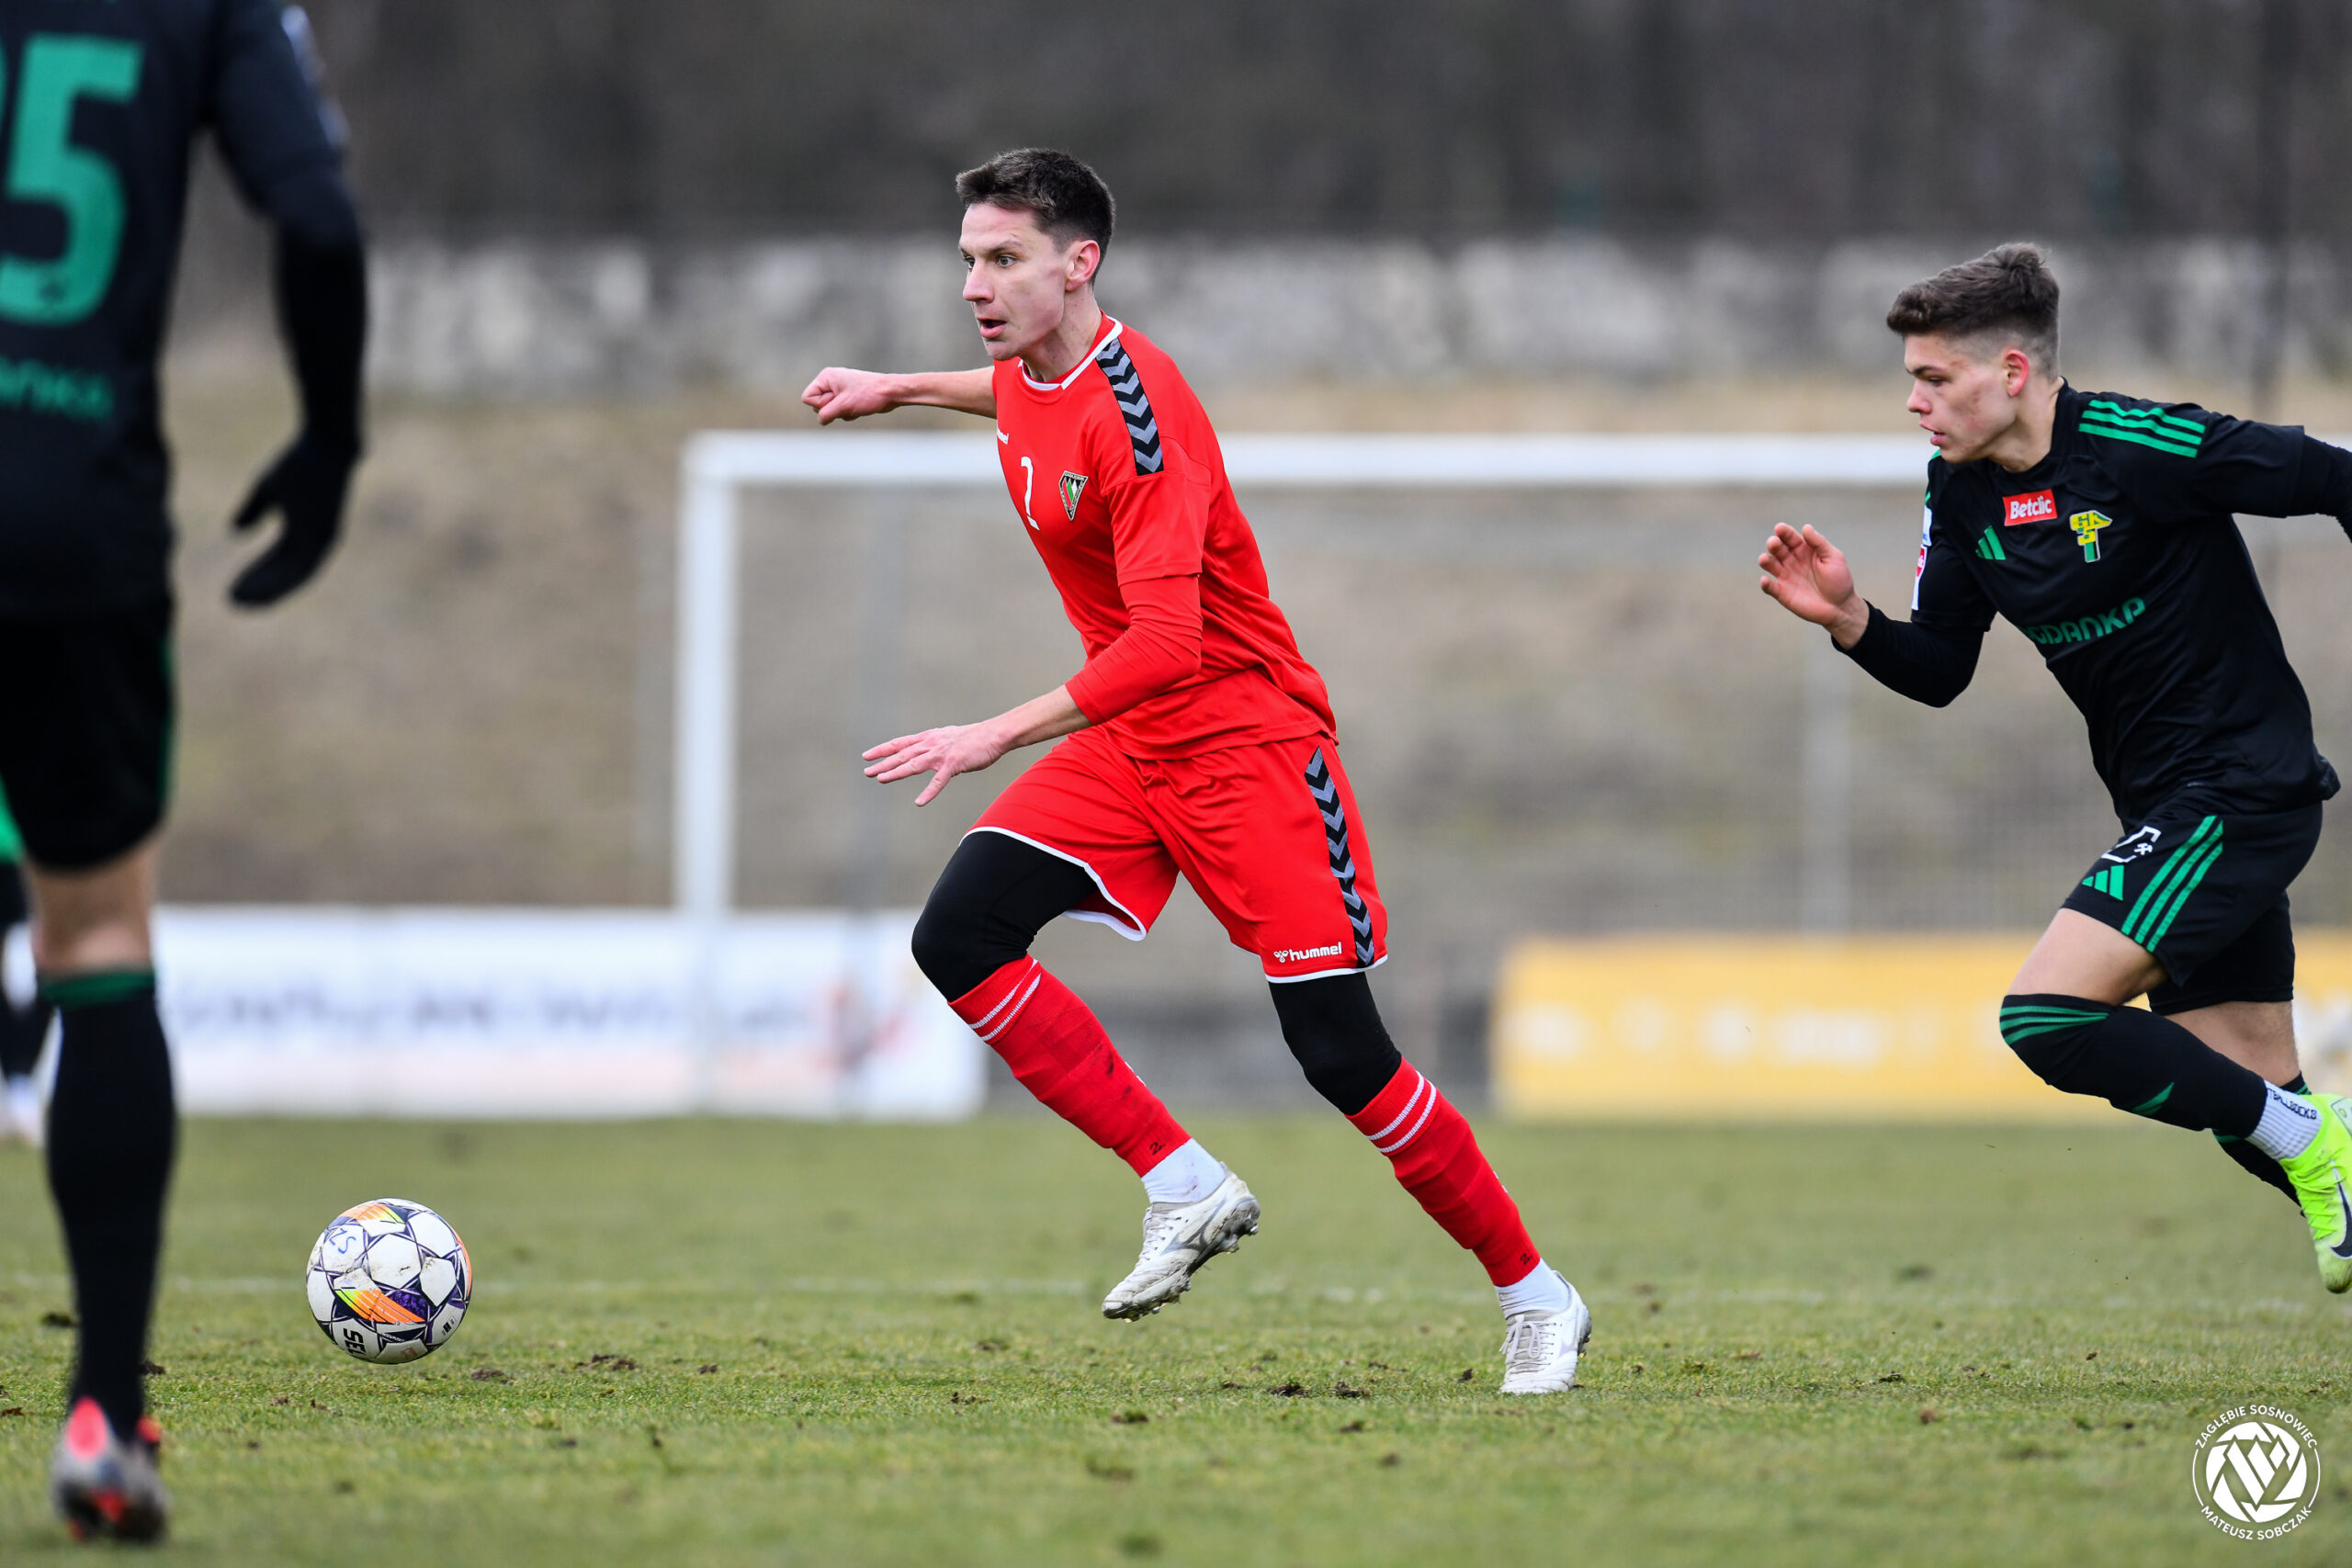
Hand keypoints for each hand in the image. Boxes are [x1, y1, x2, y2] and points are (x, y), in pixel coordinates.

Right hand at [227, 433, 357, 607]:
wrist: (323, 445)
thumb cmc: (298, 462)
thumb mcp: (267, 489)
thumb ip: (253, 511)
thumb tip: (235, 531)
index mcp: (303, 531)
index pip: (279, 562)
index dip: (257, 576)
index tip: (234, 587)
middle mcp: (316, 541)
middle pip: (287, 576)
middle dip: (260, 590)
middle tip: (233, 602)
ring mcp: (322, 540)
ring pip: (293, 577)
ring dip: (266, 591)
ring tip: (238, 599)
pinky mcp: (325, 536)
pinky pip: (302, 568)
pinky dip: (279, 579)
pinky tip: (256, 586)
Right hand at [801, 367, 899, 423]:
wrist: (890, 393)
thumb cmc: (868, 395)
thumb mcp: (843, 406)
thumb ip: (826, 414)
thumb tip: (821, 420)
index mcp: (826, 377)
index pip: (807, 397)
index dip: (820, 404)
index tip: (836, 401)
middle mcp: (830, 382)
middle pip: (817, 405)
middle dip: (832, 409)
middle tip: (848, 403)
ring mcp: (839, 389)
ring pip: (829, 410)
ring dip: (841, 413)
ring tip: (855, 405)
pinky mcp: (847, 397)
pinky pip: (839, 411)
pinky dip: (848, 413)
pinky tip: (859, 408)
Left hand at [863, 721, 1013, 805]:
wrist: (995, 734)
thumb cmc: (975, 737)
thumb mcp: (949, 736)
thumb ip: (936, 743)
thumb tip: (928, 747)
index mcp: (929, 737)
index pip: (900, 743)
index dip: (883, 750)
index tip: (868, 756)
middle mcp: (931, 744)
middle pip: (902, 754)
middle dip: (883, 763)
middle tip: (866, 772)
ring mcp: (941, 754)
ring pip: (913, 764)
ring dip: (896, 772)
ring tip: (881, 780)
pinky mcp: (953, 764)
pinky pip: (938, 781)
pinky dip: (929, 792)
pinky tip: (919, 802)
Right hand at [1758, 522, 1869, 645]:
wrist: (1840, 607)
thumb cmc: (1839, 580)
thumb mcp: (1833, 558)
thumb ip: (1819, 543)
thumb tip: (1805, 527)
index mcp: (1804, 550)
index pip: (1790, 538)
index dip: (1784, 532)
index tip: (1780, 528)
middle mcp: (1792, 561)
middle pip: (1778, 549)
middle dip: (1773, 544)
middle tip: (1774, 543)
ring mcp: (1786, 577)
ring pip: (1770, 565)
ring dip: (1766, 561)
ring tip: (1765, 559)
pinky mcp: (1783, 593)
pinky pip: (1770, 588)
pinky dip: (1765, 584)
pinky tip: (1765, 581)